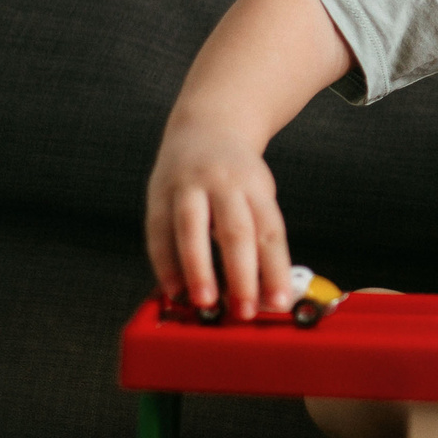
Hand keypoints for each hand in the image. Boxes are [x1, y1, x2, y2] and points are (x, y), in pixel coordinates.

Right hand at [144, 124, 292, 318]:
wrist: (205, 127)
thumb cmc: (237, 174)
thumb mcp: (259, 195)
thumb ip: (261, 239)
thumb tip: (267, 291)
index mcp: (255, 186)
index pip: (270, 231)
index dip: (276, 268)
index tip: (279, 301)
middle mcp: (223, 183)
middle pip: (235, 230)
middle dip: (240, 275)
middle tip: (244, 310)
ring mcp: (188, 186)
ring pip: (192, 229)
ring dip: (198, 269)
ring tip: (205, 302)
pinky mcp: (158, 194)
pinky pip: (159, 232)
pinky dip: (165, 264)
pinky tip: (174, 289)